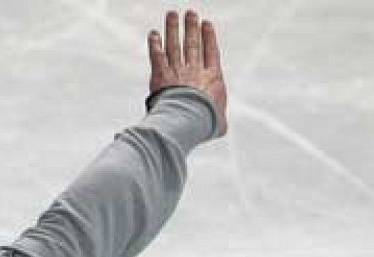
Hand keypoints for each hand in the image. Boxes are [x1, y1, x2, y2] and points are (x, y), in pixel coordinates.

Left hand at [148, 9, 228, 137]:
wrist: (186, 120)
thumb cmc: (204, 124)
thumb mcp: (218, 124)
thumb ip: (219, 120)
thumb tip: (220, 126)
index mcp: (212, 77)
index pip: (210, 51)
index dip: (208, 37)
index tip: (206, 24)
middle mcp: (194, 70)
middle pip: (192, 44)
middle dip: (191, 28)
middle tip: (190, 13)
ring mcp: (177, 71)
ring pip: (174, 45)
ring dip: (172, 29)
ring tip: (172, 14)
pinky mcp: (160, 75)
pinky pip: (157, 56)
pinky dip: (154, 44)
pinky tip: (153, 34)